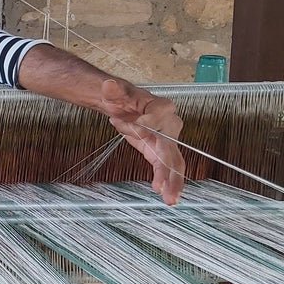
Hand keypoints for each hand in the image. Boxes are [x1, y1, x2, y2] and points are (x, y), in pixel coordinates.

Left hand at [100, 78, 184, 204]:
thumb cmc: (123, 100)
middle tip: (161, 184)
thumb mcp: (115, 94)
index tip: (133, 127)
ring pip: (174, 161)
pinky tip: (168, 195)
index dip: (145, 124)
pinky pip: (169, 167)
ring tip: (170, 198)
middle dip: (166, 166)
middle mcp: (170, 124)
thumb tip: (108, 85)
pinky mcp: (161, 151)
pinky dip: (169, 181)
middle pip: (170, 146)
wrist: (123, 107)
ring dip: (173, 180)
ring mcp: (168, 140)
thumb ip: (113, 91)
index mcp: (161, 107)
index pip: (157, 117)